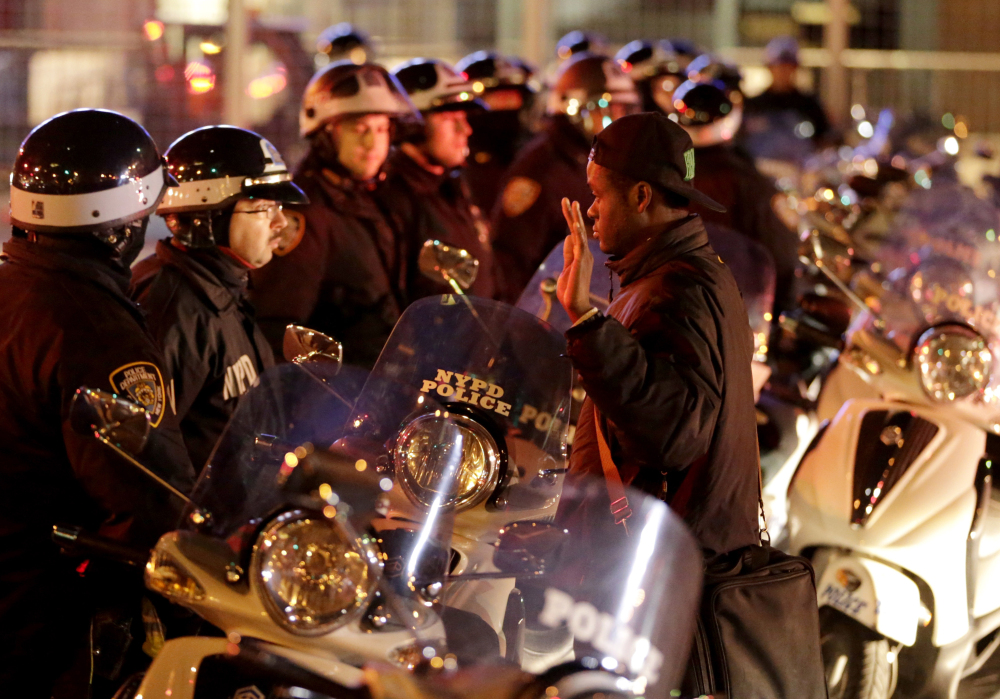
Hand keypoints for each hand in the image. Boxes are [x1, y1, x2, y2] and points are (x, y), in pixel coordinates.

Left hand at [557, 197, 594, 322]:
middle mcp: (584, 253)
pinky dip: (578, 232)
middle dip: (572, 214)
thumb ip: (568, 254)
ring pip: (579, 232)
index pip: (575, 233)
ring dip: (574, 218)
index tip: (567, 206)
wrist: (575, 305)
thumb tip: (568, 238)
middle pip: (577, 229)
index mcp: (580, 255)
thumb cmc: (570, 290)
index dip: (571, 220)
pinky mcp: (581, 261)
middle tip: (567, 199)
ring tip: (571, 203)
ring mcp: (584, 256)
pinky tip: (576, 222)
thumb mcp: (566, 269)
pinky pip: (580, 244)